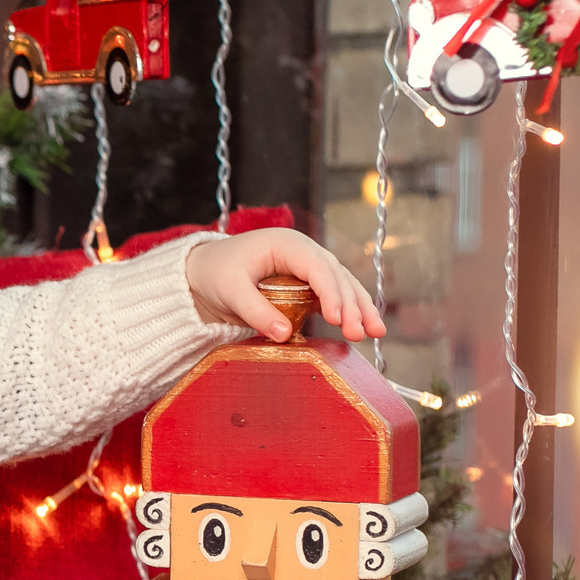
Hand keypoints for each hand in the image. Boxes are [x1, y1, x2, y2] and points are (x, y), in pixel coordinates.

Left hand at [183, 227, 386, 343]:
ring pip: (342, 286)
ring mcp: (309, 267)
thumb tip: (284, 334)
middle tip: (359, 333)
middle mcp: (304, 252)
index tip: (337, 319)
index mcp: (286, 244)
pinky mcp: (308, 285)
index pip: (317, 268)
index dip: (330, 293)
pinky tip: (365, 328)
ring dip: (360, 309)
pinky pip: (334, 296)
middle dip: (351, 305)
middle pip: (336, 277)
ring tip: (375, 333)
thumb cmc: (216, 272)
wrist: (204, 270)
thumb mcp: (229, 290)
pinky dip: (350, 311)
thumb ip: (255, 311)